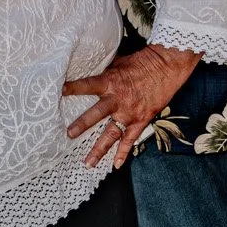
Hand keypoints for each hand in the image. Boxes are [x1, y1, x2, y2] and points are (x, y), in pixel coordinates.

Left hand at [65, 44, 199, 167]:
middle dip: (82, 124)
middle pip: (96, 114)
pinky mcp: (142, 120)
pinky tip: (115, 165)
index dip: (74, 88)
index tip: (60, 91)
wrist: (166, 66)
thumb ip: (105, 73)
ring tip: (88, 162)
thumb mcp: (119, 63)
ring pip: (111, 134)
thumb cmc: (142, 61)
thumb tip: (91, 74)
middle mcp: (118, 100)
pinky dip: (123, 153)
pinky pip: (130, 139)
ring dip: (99, 149)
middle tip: (69, 134)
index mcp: (110, 82)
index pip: (87, 85)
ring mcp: (130, 112)